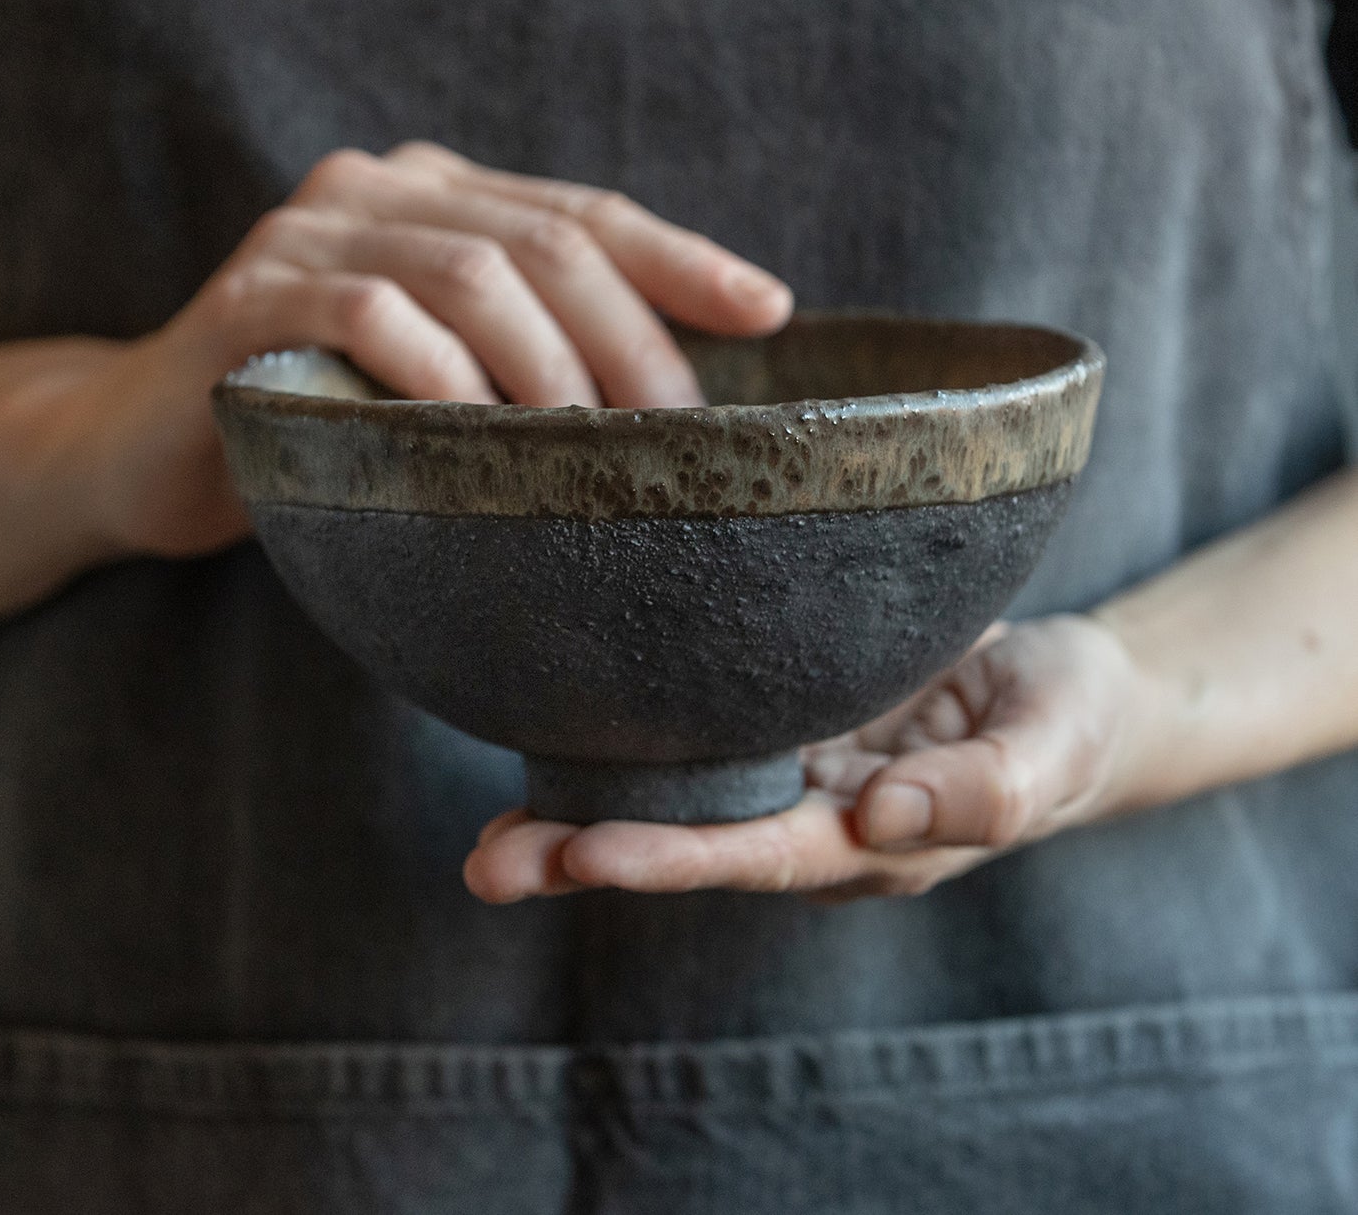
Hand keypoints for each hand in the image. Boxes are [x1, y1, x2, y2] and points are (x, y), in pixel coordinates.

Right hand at [41, 141, 792, 560]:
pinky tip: (478, 442)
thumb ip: (529, 356)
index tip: (769, 313)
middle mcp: (386, 188)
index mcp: (447, 195)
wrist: (149, 445)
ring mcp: (313, 231)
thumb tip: (670, 408)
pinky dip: (445, 380)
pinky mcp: (253, 293)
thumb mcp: (445, 378)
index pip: (590, 214)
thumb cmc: (328, 420)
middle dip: (629, 344)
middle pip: (549, 243)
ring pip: (476, 276)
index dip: (686, 262)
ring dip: (550, 374)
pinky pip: (375, 316)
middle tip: (673, 440)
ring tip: (587, 458)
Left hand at [464, 616, 1159, 901]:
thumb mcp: (1051, 750)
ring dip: (578, 815)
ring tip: (485, 837)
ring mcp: (793, 765)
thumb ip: (982, 792)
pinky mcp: (783, 711)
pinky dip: (622, 744)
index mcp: (876, 836)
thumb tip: (882, 820)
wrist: (1063, 687)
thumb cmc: (1067, 722)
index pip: (762, 852)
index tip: (586, 857)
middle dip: (588, 856)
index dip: (676, 856)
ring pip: (678, 796)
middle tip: (488, 864)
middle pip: (695, 842)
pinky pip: (694, 732)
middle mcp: (816, 812)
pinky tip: (549, 738)